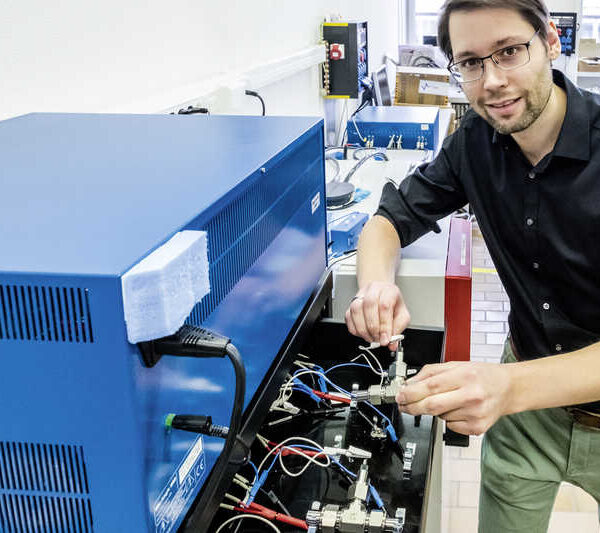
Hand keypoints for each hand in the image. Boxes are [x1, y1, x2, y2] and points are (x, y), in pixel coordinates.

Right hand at [345, 281, 410, 349]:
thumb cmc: (392, 305)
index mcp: (388, 291)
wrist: (382, 295)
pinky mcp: (351, 304)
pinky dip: (355, 329)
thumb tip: (392, 344)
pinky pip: (348, 316)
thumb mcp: (402, 316)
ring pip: (356, 310)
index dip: (384, 325)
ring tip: (371, 338)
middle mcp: (373, 290)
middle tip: (378, 339)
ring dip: (363, 329)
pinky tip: (363, 334)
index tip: (385, 339)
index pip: (385, 306)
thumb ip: (398, 329)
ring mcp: (360, 295)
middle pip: (369, 305)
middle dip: (373, 327)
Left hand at [396, 361, 511, 434]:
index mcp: (465, 376)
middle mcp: (471, 395)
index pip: (431, 386)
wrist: (508, 388)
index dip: (411, 393)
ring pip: (440, 416)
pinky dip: (447, 419)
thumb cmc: (481, 375)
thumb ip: (430, 373)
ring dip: (435, 410)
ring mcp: (475, 414)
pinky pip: (450, 426)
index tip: (400, 396)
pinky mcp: (478, 428)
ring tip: (448, 399)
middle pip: (432, 405)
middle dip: (412, 407)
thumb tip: (409, 384)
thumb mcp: (456, 365)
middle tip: (404, 405)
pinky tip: (458, 409)